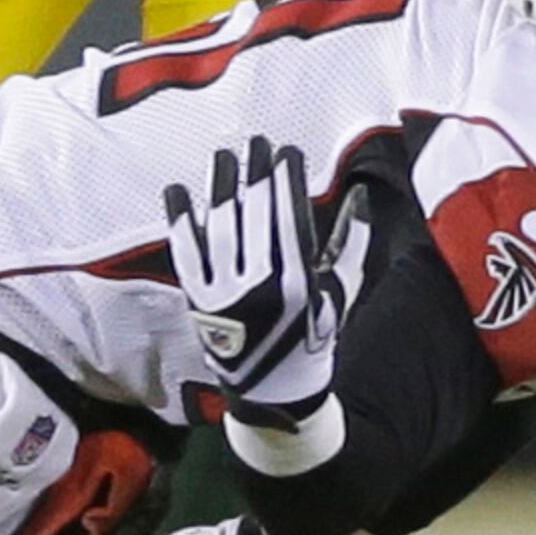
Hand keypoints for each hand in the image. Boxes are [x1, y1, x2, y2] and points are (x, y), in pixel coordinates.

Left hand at [160, 138, 342, 423]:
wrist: (272, 393)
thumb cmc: (310, 338)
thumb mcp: (339, 293)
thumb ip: (351, 244)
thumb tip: (358, 197)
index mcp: (299, 282)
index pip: (292, 216)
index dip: (288, 180)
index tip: (287, 152)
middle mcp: (261, 285)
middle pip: (256, 214)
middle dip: (257, 173)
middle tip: (257, 141)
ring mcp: (225, 293)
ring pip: (221, 227)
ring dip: (221, 186)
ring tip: (224, 155)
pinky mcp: (199, 301)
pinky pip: (187, 253)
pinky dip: (181, 222)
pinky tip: (177, 191)